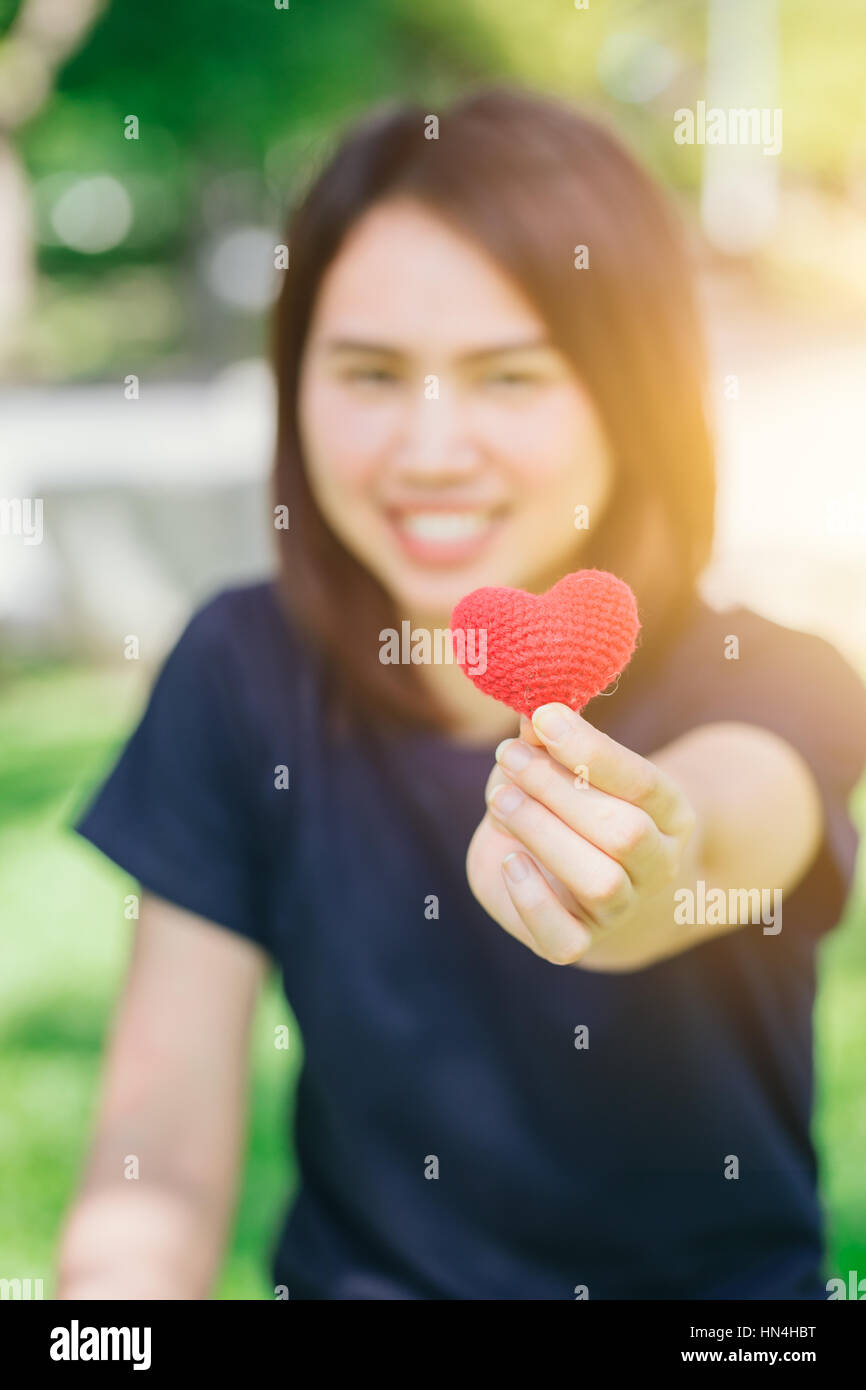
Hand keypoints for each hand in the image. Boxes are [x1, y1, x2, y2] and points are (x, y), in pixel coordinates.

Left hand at [465, 702, 698, 968]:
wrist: (570, 883)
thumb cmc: (565, 808)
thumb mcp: (559, 768)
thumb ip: (548, 743)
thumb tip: (531, 709)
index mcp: (669, 813)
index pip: (644, 782)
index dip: (592, 751)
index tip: (545, 717)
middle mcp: (657, 864)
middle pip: (625, 832)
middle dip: (560, 791)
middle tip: (510, 757)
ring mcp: (621, 908)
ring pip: (601, 883)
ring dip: (545, 835)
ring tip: (502, 802)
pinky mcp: (577, 940)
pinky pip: (564, 940)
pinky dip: (532, 902)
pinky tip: (508, 861)